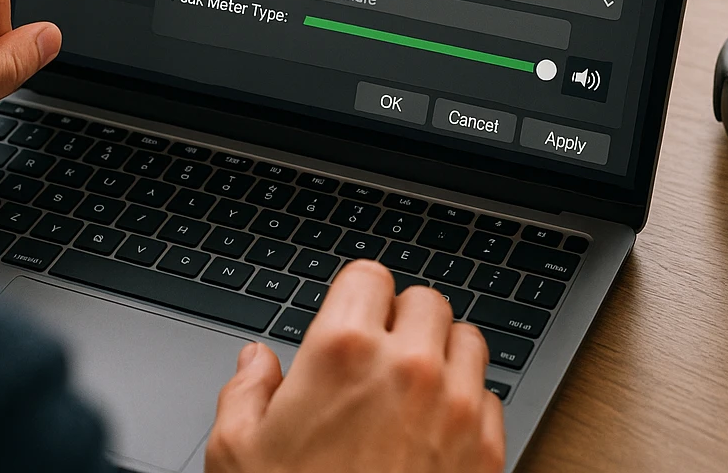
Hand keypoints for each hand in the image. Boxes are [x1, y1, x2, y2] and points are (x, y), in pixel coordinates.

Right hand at [207, 260, 504, 472]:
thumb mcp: (237, 452)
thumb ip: (245, 391)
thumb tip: (257, 361)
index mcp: (344, 350)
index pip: (370, 275)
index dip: (357, 293)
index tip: (352, 313)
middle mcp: (407, 368)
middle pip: (425, 299)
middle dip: (401, 319)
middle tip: (380, 353)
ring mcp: (455, 409)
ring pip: (467, 339)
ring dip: (442, 352)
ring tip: (413, 383)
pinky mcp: (486, 453)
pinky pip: (491, 396)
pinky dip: (469, 401)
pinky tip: (435, 427)